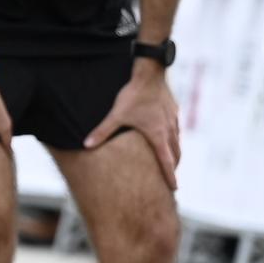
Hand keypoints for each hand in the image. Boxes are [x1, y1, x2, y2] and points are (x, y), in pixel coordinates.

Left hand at [84, 67, 181, 189]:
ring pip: (177, 141)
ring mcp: (173, 120)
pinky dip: (173, 137)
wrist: (150, 74)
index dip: (170, 176)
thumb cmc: (133, 95)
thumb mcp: (116, 115)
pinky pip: (176, 128)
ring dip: (174, 152)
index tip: (174, 189)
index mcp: (157, 135)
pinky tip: (168, 135)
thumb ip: (103, 131)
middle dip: (173, 167)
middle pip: (176, 154)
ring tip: (170, 160)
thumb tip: (86, 145)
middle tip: (171, 178)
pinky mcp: (173, 110)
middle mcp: (169, 130)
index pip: (166, 162)